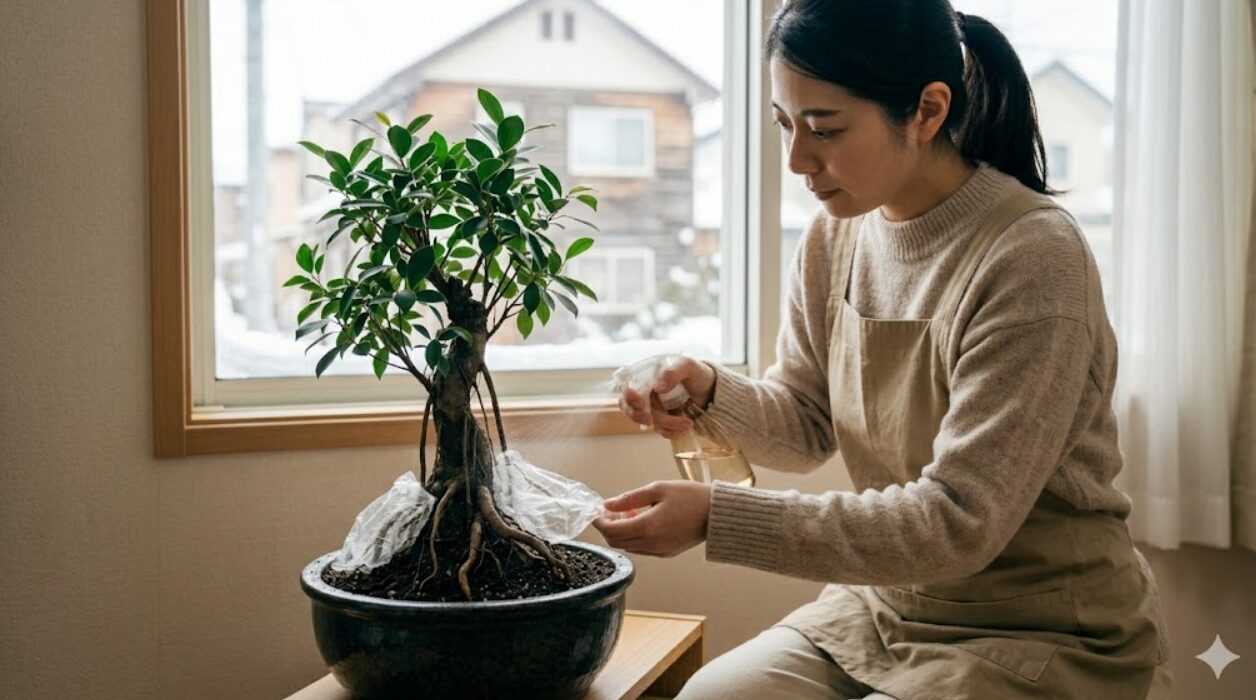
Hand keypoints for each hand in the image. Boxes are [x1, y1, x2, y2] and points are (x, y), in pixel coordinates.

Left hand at [591, 480, 711, 557]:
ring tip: (629, 512)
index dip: (599, 521)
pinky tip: (642, 521)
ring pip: (628, 546)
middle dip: (608, 527)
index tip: (596, 511)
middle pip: (616, 542)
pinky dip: (634, 537)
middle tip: (610, 510)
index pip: (612, 530)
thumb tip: (607, 504)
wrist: (717, 513)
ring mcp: (659, 551)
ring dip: (622, 532)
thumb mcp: (658, 489)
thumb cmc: (690, 496)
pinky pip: (641, 548)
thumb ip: (630, 498)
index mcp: (648, 527)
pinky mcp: (666, 553)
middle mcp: (651, 543)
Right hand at [618, 357, 717, 439]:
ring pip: (647, 421)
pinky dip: (670, 432)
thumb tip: (657, 388)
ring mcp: (654, 408)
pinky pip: (659, 430)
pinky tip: (684, 429)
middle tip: (650, 421)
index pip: (627, 386)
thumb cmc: (699, 374)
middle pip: (629, 407)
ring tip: (688, 423)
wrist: (714, 392)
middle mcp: (647, 392)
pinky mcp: (663, 420)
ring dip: (666, 425)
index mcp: (648, 376)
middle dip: (638, 416)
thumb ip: (672, 373)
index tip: (640, 404)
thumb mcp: (688, 366)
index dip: (629, 397)